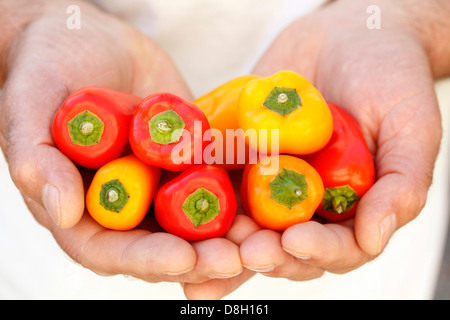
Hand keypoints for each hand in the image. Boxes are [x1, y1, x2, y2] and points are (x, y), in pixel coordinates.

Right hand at [0, 1, 241, 289]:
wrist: (88, 38)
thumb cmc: (47, 66)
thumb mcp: (30, 102)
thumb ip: (37, 156)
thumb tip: (62, 212)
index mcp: (81, 208)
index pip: (111, 251)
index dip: (146, 260)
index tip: (183, 259)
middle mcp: (126, 205)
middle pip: (164, 246)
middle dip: (201, 256)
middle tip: (238, 257)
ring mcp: (160, 183)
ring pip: (198, 221)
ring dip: (232, 234)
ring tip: (265, 238)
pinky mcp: (189, 159)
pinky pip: (218, 180)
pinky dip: (244, 192)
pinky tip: (271, 195)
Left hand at [184, 0, 446, 297]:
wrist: (346, 34)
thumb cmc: (390, 78)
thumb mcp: (410, 127)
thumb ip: (401, 184)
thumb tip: (373, 239)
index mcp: (349, 209)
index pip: (336, 247)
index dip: (317, 251)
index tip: (296, 241)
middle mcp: (305, 204)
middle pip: (283, 245)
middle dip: (266, 252)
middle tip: (248, 249)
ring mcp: (267, 182)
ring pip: (243, 224)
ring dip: (224, 241)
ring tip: (205, 247)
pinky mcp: (236, 157)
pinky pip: (214, 182)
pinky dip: (196, 199)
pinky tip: (173, 216)